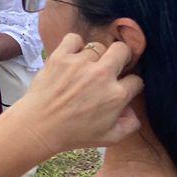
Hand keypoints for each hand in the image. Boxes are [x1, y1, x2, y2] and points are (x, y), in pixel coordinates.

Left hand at [8, 33, 142, 156]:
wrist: (39, 126)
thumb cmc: (74, 134)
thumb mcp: (111, 138)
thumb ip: (130, 124)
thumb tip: (132, 108)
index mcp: (116, 95)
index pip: (136, 79)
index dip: (131, 84)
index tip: (122, 87)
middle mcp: (101, 75)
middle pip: (122, 50)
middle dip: (121, 57)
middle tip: (112, 66)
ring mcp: (80, 64)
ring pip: (97, 47)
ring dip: (94, 57)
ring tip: (85, 68)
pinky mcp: (60, 57)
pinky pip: (73, 38)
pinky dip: (75, 45)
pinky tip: (73, 56)